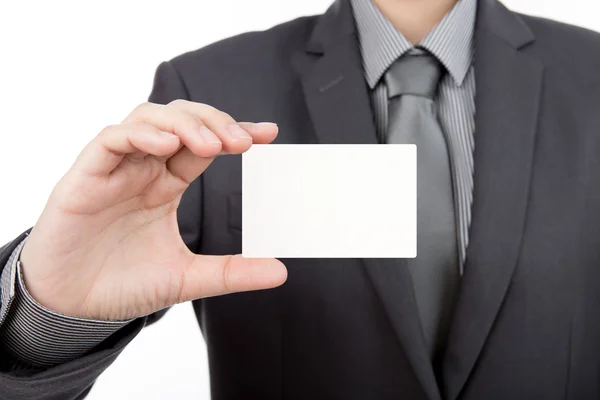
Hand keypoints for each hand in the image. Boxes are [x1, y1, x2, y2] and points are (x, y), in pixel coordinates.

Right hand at [19, 100, 286, 320]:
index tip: (268, 132)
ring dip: (182, 124)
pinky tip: (164, 146)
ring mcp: (115, 169)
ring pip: (147, 118)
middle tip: (241, 141)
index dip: (235, 132)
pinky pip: (111, 139)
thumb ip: (231, 272)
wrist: (70, 307)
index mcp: (165, 185)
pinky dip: (139, 135)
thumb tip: (280, 271)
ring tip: (210, 145)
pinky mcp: (86, 177)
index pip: (204, 146)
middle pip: (180, 120)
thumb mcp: (187, 278)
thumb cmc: (121, 284)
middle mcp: (143, 170)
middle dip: (213, 122)